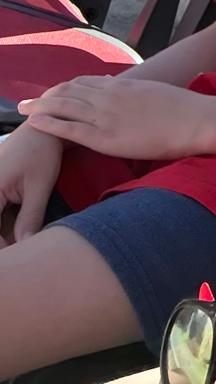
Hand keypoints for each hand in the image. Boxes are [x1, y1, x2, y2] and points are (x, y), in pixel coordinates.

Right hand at [0, 123, 62, 246]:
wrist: (40, 128)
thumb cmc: (41, 152)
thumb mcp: (39, 186)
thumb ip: (30, 217)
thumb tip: (26, 244)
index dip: (5, 247)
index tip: (20, 257)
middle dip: (4, 239)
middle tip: (22, 251)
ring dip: (4, 231)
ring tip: (23, 238)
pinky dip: (4, 221)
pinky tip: (18, 229)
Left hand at [18, 77, 215, 161]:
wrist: (195, 119)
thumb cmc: (182, 109)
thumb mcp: (154, 92)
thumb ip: (134, 92)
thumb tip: (124, 89)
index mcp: (122, 86)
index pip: (84, 82)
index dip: (64, 88)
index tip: (52, 94)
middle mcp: (109, 96)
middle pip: (68, 91)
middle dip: (44, 96)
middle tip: (27, 101)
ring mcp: (105, 116)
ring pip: (63, 106)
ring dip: (39, 106)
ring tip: (21, 109)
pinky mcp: (105, 137)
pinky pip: (69, 128)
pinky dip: (49, 123)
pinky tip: (34, 122)